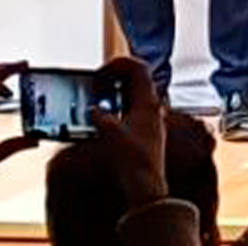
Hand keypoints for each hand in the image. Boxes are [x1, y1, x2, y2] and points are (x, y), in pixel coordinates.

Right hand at [89, 57, 169, 207]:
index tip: (104, 70)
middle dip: (118, 76)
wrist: (146, 184)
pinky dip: (121, 106)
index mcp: (148, 102)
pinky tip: (107, 117)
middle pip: (138, 80)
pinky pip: (134, 110)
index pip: (139, 68)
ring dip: (118, 92)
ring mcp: (152, 120)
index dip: (120, 63)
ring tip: (100, 97)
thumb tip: (94, 109)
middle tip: (100, 80)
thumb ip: (99, 115)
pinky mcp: (147, 132)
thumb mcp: (109, 131)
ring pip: (136, 96)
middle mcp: (153, 108)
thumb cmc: (133, 158)